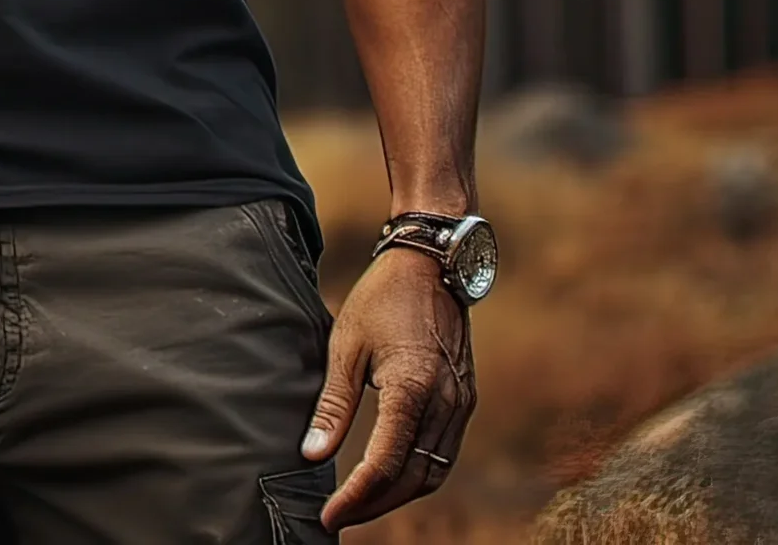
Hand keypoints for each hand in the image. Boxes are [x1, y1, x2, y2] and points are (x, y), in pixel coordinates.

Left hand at [297, 246, 475, 531]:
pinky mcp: (465, 399)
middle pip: (412, 479)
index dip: (356, 497)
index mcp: (413, 388)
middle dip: (375, 505)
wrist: (431, 262)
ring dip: (397, 495)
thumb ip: (333, 404)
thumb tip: (312, 455)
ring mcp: (461, 403)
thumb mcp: (346, 344)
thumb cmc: (382, 297)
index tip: (329, 516)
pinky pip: (444, 453)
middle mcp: (445, 402)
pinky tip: (392, 475)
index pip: (384, 464)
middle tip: (340, 516)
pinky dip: (418, 474)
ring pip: (433, 473)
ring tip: (361, 503)